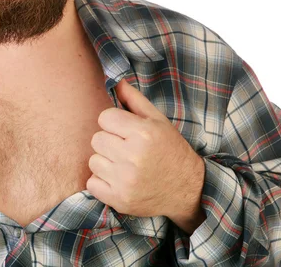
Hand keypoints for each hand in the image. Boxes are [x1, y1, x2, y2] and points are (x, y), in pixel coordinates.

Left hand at [87, 79, 204, 224]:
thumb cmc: (171, 150)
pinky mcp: (119, 199)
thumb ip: (134, 100)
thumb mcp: (158, 121)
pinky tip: (118, 179)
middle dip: (108, 142)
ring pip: (93, 161)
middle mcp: (133, 156)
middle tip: (125, 149)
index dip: (113, 122)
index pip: (104, 117)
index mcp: (143, 133)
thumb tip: (115, 81)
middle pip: (96, 139)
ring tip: (124, 165)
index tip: (125, 130)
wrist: (188, 189)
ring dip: (105, 162)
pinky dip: (101, 182)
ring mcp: (125, 180)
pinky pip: (92, 183)